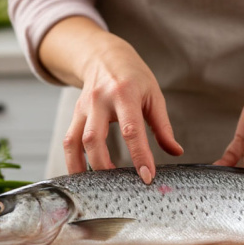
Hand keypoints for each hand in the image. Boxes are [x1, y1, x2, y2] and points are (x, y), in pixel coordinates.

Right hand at [62, 35, 182, 183]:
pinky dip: (72, 161)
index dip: (139, 155)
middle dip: (105, 166)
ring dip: (82, 168)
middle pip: (94, 138)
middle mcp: (99, 100)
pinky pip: (69, 141)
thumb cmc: (134, 76)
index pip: (131, 130)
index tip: (147, 176)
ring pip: (75, 142)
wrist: (104, 56)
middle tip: (121, 186)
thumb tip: (175, 152)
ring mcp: (83, 108)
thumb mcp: (153, 95)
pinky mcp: (75, 115)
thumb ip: (163, 126)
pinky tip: (82, 177)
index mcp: (124, 94)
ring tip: (96, 188)